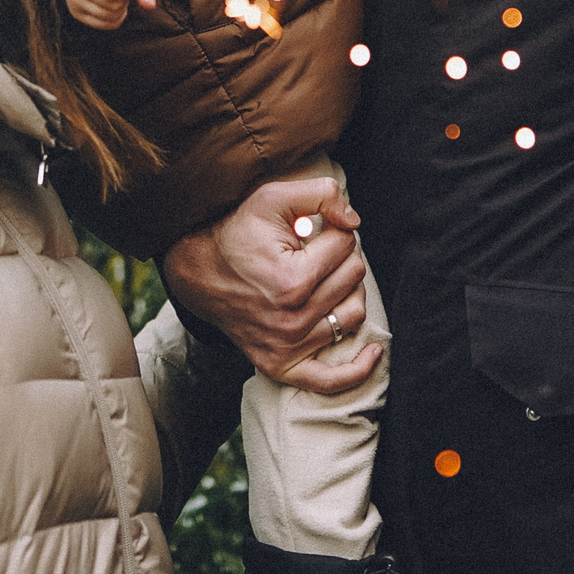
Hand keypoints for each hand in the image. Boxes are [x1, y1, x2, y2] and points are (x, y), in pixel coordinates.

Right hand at [161, 174, 378, 393]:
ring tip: (324, 278)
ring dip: (346, 292)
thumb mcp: (273, 198)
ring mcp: (287, 347)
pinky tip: (374, 351)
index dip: (333, 230)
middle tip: (315, 251)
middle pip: (354, 278)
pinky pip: (331, 380)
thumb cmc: (238, 233)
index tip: (311, 231)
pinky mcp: (281, 366)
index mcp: (293, 280)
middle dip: (340, 256)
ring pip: (353, 314)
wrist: (199, 271)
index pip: (346, 246)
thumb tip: (354, 221)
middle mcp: (292, 319)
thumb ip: (321, 194)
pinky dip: (358, 369)